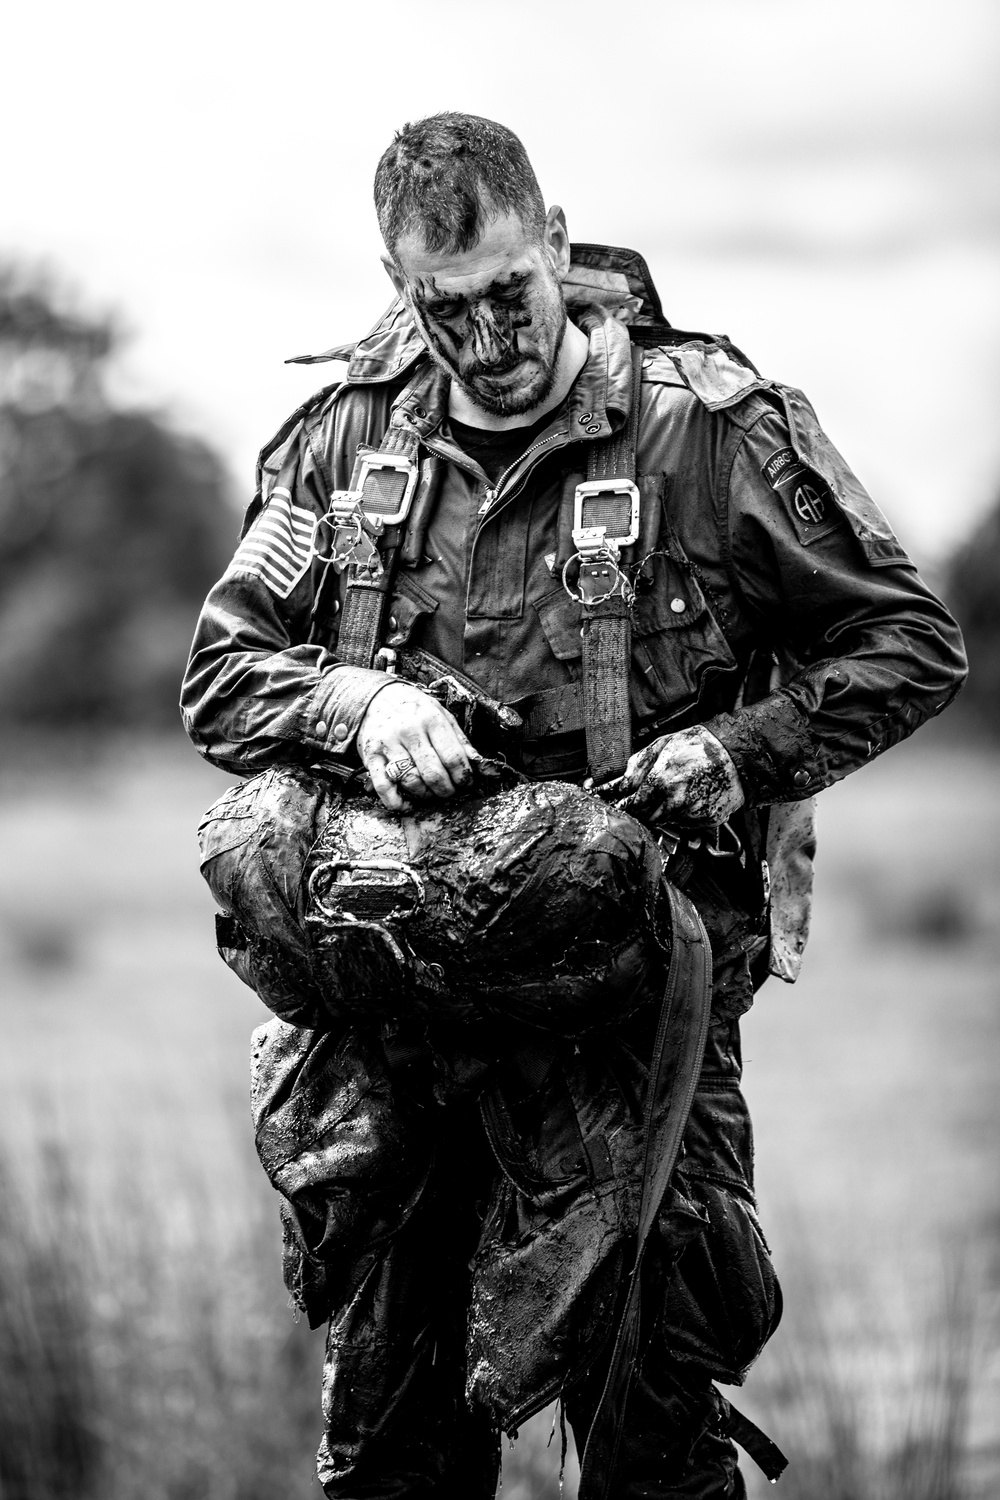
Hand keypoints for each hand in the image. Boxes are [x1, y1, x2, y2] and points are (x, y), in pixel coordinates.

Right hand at [357, 681, 478, 811]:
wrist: (376, 697)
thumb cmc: (414, 709)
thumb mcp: (442, 714)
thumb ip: (460, 740)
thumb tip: (480, 765)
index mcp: (431, 720)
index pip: (453, 757)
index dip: (463, 776)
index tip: (466, 783)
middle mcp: (409, 731)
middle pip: (434, 773)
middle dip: (447, 790)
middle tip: (450, 791)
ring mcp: (388, 745)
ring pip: (411, 781)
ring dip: (426, 795)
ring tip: (431, 793)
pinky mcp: (371, 756)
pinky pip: (384, 787)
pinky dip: (396, 802)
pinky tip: (407, 804)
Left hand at [598, 725, 743, 830]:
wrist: (737, 755)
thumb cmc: (698, 746)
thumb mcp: (662, 745)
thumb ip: (637, 765)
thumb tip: (618, 782)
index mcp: (660, 780)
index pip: (631, 805)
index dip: (622, 806)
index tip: (617, 806)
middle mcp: (674, 801)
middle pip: (646, 818)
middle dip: (641, 811)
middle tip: (646, 798)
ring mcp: (691, 814)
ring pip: (665, 822)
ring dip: (663, 812)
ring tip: (675, 792)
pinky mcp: (706, 822)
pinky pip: (685, 824)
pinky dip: (683, 814)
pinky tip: (691, 797)